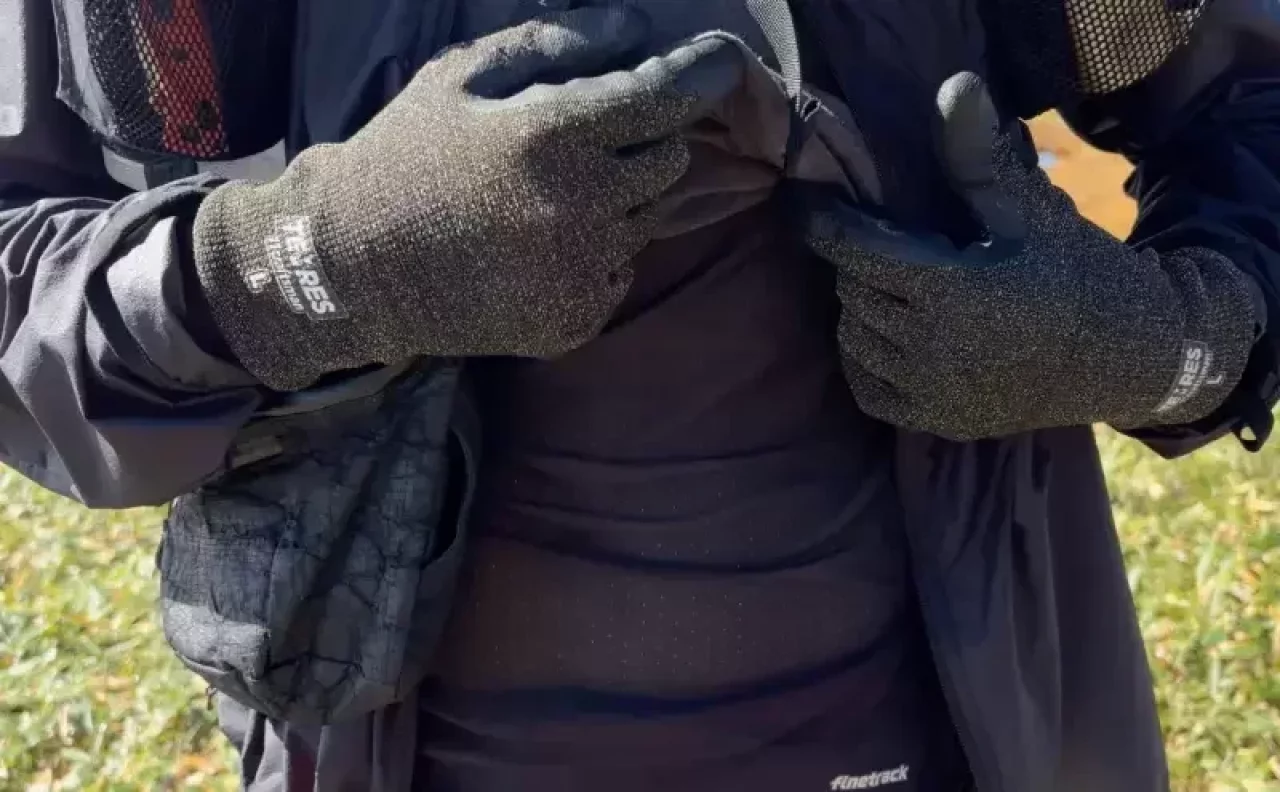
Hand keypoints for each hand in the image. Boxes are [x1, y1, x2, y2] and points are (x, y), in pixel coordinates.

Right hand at [193, 5, 745, 388]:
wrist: (356, 270)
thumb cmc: (406, 157)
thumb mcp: (459, 79)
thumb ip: (552, 44)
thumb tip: (634, 28)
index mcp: (550, 136)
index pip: (661, 100)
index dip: (697, 76)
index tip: (720, 64)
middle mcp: (578, 206)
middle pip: (670, 161)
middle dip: (645, 143)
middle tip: (589, 144)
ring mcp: (580, 271)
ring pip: (648, 219)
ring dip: (619, 201)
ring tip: (548, 199)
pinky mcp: (575, 320)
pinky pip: (620, 273)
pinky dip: (597, 255)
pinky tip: (538, 248)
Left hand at [803, 72, 1258, 439]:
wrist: (1123, 356)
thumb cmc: (1072, 272)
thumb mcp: (1028, 212)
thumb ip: (976, 160)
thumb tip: (952, 87)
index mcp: (953, 290)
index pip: (858, 251)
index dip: (824, 224)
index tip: (806, 205)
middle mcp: (935, 347)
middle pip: (854, 293)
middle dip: (859, 264)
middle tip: (879, 245)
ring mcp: (933, 391)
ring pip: (854, 339)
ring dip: (860, 310)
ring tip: (889, 287)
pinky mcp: (937, 421)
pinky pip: (868, 388)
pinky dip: (865, 359)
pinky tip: (887, 335)